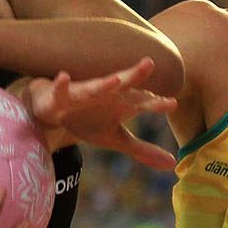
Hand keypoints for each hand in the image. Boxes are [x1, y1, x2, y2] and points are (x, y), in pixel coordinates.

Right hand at [25, 57, 177, 170]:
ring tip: (115, 80)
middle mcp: (105, 93)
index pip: (142, 102)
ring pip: (94, 87)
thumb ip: (142, 149)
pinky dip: (61, 84)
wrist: (54, 109)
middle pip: (123, 84)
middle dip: (135, 74)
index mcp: (121, 103)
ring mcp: (83, 92)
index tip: (173, 104)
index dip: (156, 103)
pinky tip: (63, 77)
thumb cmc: (89, 119)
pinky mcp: (60, 95)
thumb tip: (173, 164)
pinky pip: (61, 90)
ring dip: (103, 84)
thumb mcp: (116, 138)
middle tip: (149, 63)